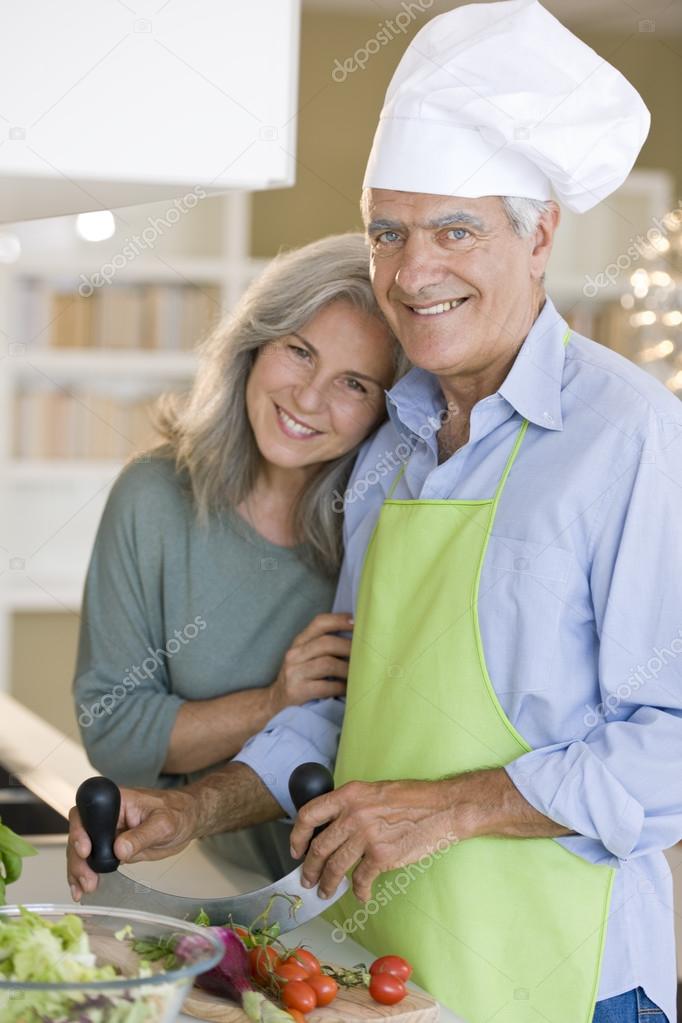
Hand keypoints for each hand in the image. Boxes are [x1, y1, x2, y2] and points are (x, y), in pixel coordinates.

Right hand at [66, 786, 200, 900]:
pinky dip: (86, 875)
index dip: (80, 830)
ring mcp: (108, 833)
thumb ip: (142, 835)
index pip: (87, 811)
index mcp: (117, 801)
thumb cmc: (178, 812)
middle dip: (79, 859)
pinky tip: (82, 890)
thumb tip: (119, 850)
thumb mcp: (164, 823)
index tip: (86, 850)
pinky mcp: (112, 848)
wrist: (187, 821)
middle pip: (80, 835)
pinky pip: (94, 861)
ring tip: (84, 889)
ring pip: (82, 851)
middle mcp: (108, 816)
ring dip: (79, 871)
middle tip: (87, 880)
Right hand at [269, 612, 352, 713]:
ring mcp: (294, 673)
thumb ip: (324, 646)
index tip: (358, 622)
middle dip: (349, 647)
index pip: (320, 623)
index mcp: (299, 642)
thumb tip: (358, 639)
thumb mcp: (306, 657)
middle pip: (326, 643)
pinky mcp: (297, 691)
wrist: (274, 704)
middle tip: (366, 654)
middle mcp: (294, 654)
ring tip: (358, 674)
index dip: (340, 620)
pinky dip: (341, 687)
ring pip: (328, 663)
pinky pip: (326, 686)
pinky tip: (348, 690)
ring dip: (347, 669)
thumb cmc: (299, 678)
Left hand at [289, 778, 459, 902]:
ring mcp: (367, 836)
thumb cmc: (412, 799)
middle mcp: (353, 814)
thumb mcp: (374, 791)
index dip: (297, 835)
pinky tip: (361, 894)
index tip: (296, 849)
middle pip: (319, 847)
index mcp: (349, 795)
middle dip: (309, 868)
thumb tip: (333, 827)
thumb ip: (352, 806)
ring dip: (328, 884)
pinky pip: (361, 880)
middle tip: (307, 879)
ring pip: (335, 867)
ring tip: (326, 891)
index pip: (309, 815)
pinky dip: (359, 891)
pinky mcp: (382, 856)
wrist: (441, 808)